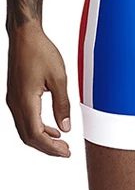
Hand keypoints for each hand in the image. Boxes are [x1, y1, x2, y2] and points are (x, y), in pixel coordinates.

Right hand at [6, 23, 71, 156]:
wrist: (24, 37)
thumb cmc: (41, 52)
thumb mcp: (59, 77)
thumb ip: (62, 103)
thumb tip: (66, 126)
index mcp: (25, 101)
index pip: (36, 134)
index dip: (51, 147)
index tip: (66, 152)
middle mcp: (15, 104)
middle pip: (28, 136)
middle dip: (47, 147)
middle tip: (65, 152)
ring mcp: (13, 100)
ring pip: (25, 129)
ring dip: (42, 139)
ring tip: (60, 142)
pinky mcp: (16, 96)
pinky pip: (25, 119)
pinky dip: (37, 127)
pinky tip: (51, 127)